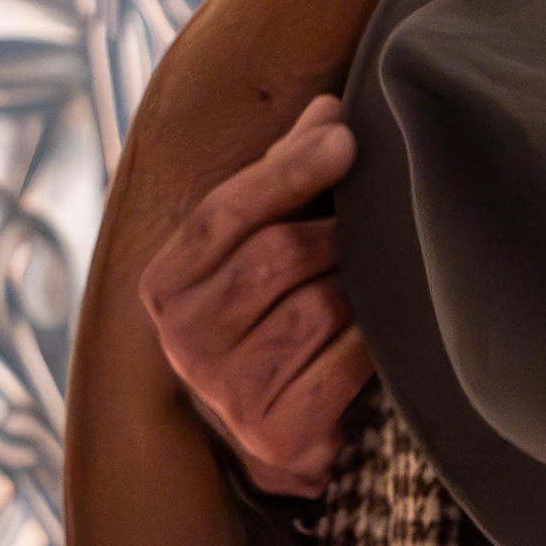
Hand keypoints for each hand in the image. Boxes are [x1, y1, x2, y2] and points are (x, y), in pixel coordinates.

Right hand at [138, 94, 371, 496]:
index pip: (223, 212)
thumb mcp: (252, 248)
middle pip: (277, 256)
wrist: (268, 435)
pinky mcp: (277, 434)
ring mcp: (227, 393)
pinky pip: (345, 362)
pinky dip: (372, 342)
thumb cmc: (263, 319)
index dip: (288, 169)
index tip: (346, 137)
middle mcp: (184, 340)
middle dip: (334, 233)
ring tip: (371, 282)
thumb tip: (329, 110)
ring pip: (318, 307)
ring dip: (358, 288)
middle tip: (371, 223)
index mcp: (166, 285)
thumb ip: (281, 180)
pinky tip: (380, 334)